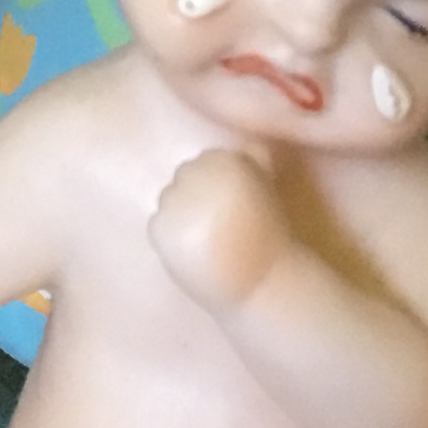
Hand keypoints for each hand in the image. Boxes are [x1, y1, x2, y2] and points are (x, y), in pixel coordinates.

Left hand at [150, 148, 289, 313]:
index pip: (209, 161)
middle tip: (219, 227)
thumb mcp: (267, 189)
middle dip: (198, 198)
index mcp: (226, 160)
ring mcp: (174, 200)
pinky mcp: (159, 226)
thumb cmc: (268, 239)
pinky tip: (194, 253)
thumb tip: (248, 142)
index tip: (233, 209)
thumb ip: (254, 161)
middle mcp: (196, 173)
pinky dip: (171, 238)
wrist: (260, 285)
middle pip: (186, 177)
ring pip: (171, 200)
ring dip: (184, 216)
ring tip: (208, 242)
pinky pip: (158, 224)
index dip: (220, 186)